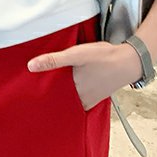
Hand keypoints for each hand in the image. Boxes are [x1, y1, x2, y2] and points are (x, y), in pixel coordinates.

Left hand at [27, 40, 141, 109]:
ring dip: (60, 99)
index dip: (39, 98)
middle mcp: (80, 100)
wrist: (129, 62)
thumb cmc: (104, 58)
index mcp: (73, 93)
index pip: (50, 99)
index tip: (27, 97)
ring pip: (69, 102)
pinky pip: (79, 100)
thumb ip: (54, 60)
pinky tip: (68, 90)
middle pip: (59, 102)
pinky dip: (72, 97)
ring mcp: (88, 100)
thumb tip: (31, 66)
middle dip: (48, 100)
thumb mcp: (76, 55)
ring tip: (47, 94)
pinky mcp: (95, 97)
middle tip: (32, 97)